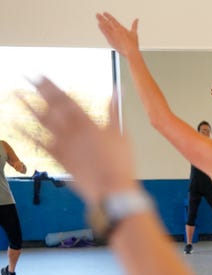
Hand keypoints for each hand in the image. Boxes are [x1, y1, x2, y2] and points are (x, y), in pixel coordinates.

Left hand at [19, 77, 136, 204]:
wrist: (111, 189)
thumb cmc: (120, 164)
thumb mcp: (121, 134)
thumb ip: (115, 111)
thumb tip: (115, 90)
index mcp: (88, 124)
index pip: (66, 100)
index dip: (52, 87)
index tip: (42, 76)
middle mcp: (72, 132)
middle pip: (52, 107)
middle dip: (39, 91)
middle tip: (28, 77)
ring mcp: (64, 146)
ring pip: (43, 123)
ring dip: (28, 107)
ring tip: (17, 94)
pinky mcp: (60, 159)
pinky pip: (40, 145)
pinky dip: (28, 134)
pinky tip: (17, 125)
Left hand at [96, 12, 138, 56]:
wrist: (130, 52)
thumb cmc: (133, 44)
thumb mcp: (134, 33)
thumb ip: (134, 25)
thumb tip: (136, 20)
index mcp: (121, 28)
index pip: (113, 20)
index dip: (108, 16)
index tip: (104, 13)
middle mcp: (115, 31)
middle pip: (107, 23)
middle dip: (102, 18)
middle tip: (97, 14)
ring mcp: (112, 36)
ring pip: (105, 27)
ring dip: (100, 22)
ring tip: (97, 18)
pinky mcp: (110, 41)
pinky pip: (105, 33)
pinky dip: (102, 29)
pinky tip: (99, 26)